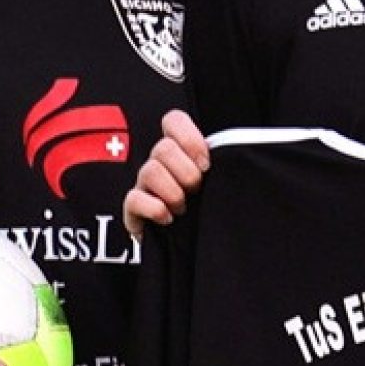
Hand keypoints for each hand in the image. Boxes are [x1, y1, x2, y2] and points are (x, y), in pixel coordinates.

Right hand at [122, 109, 209, 236]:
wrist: (192, 245)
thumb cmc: (205, 209)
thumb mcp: (217, 181)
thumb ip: (221, 163)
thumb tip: (231, 153)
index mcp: (179, 151)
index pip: (173, 120)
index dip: (189, 137)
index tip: (206, 163)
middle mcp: (159, 163)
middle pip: (162, 148)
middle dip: (186, 172)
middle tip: (196, 190)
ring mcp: (143, 185)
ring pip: (149, 171)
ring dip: (173, 192)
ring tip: (183, 208)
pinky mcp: (133, 209)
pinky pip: (134, 199)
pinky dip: (155, 209)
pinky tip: (168, 218)